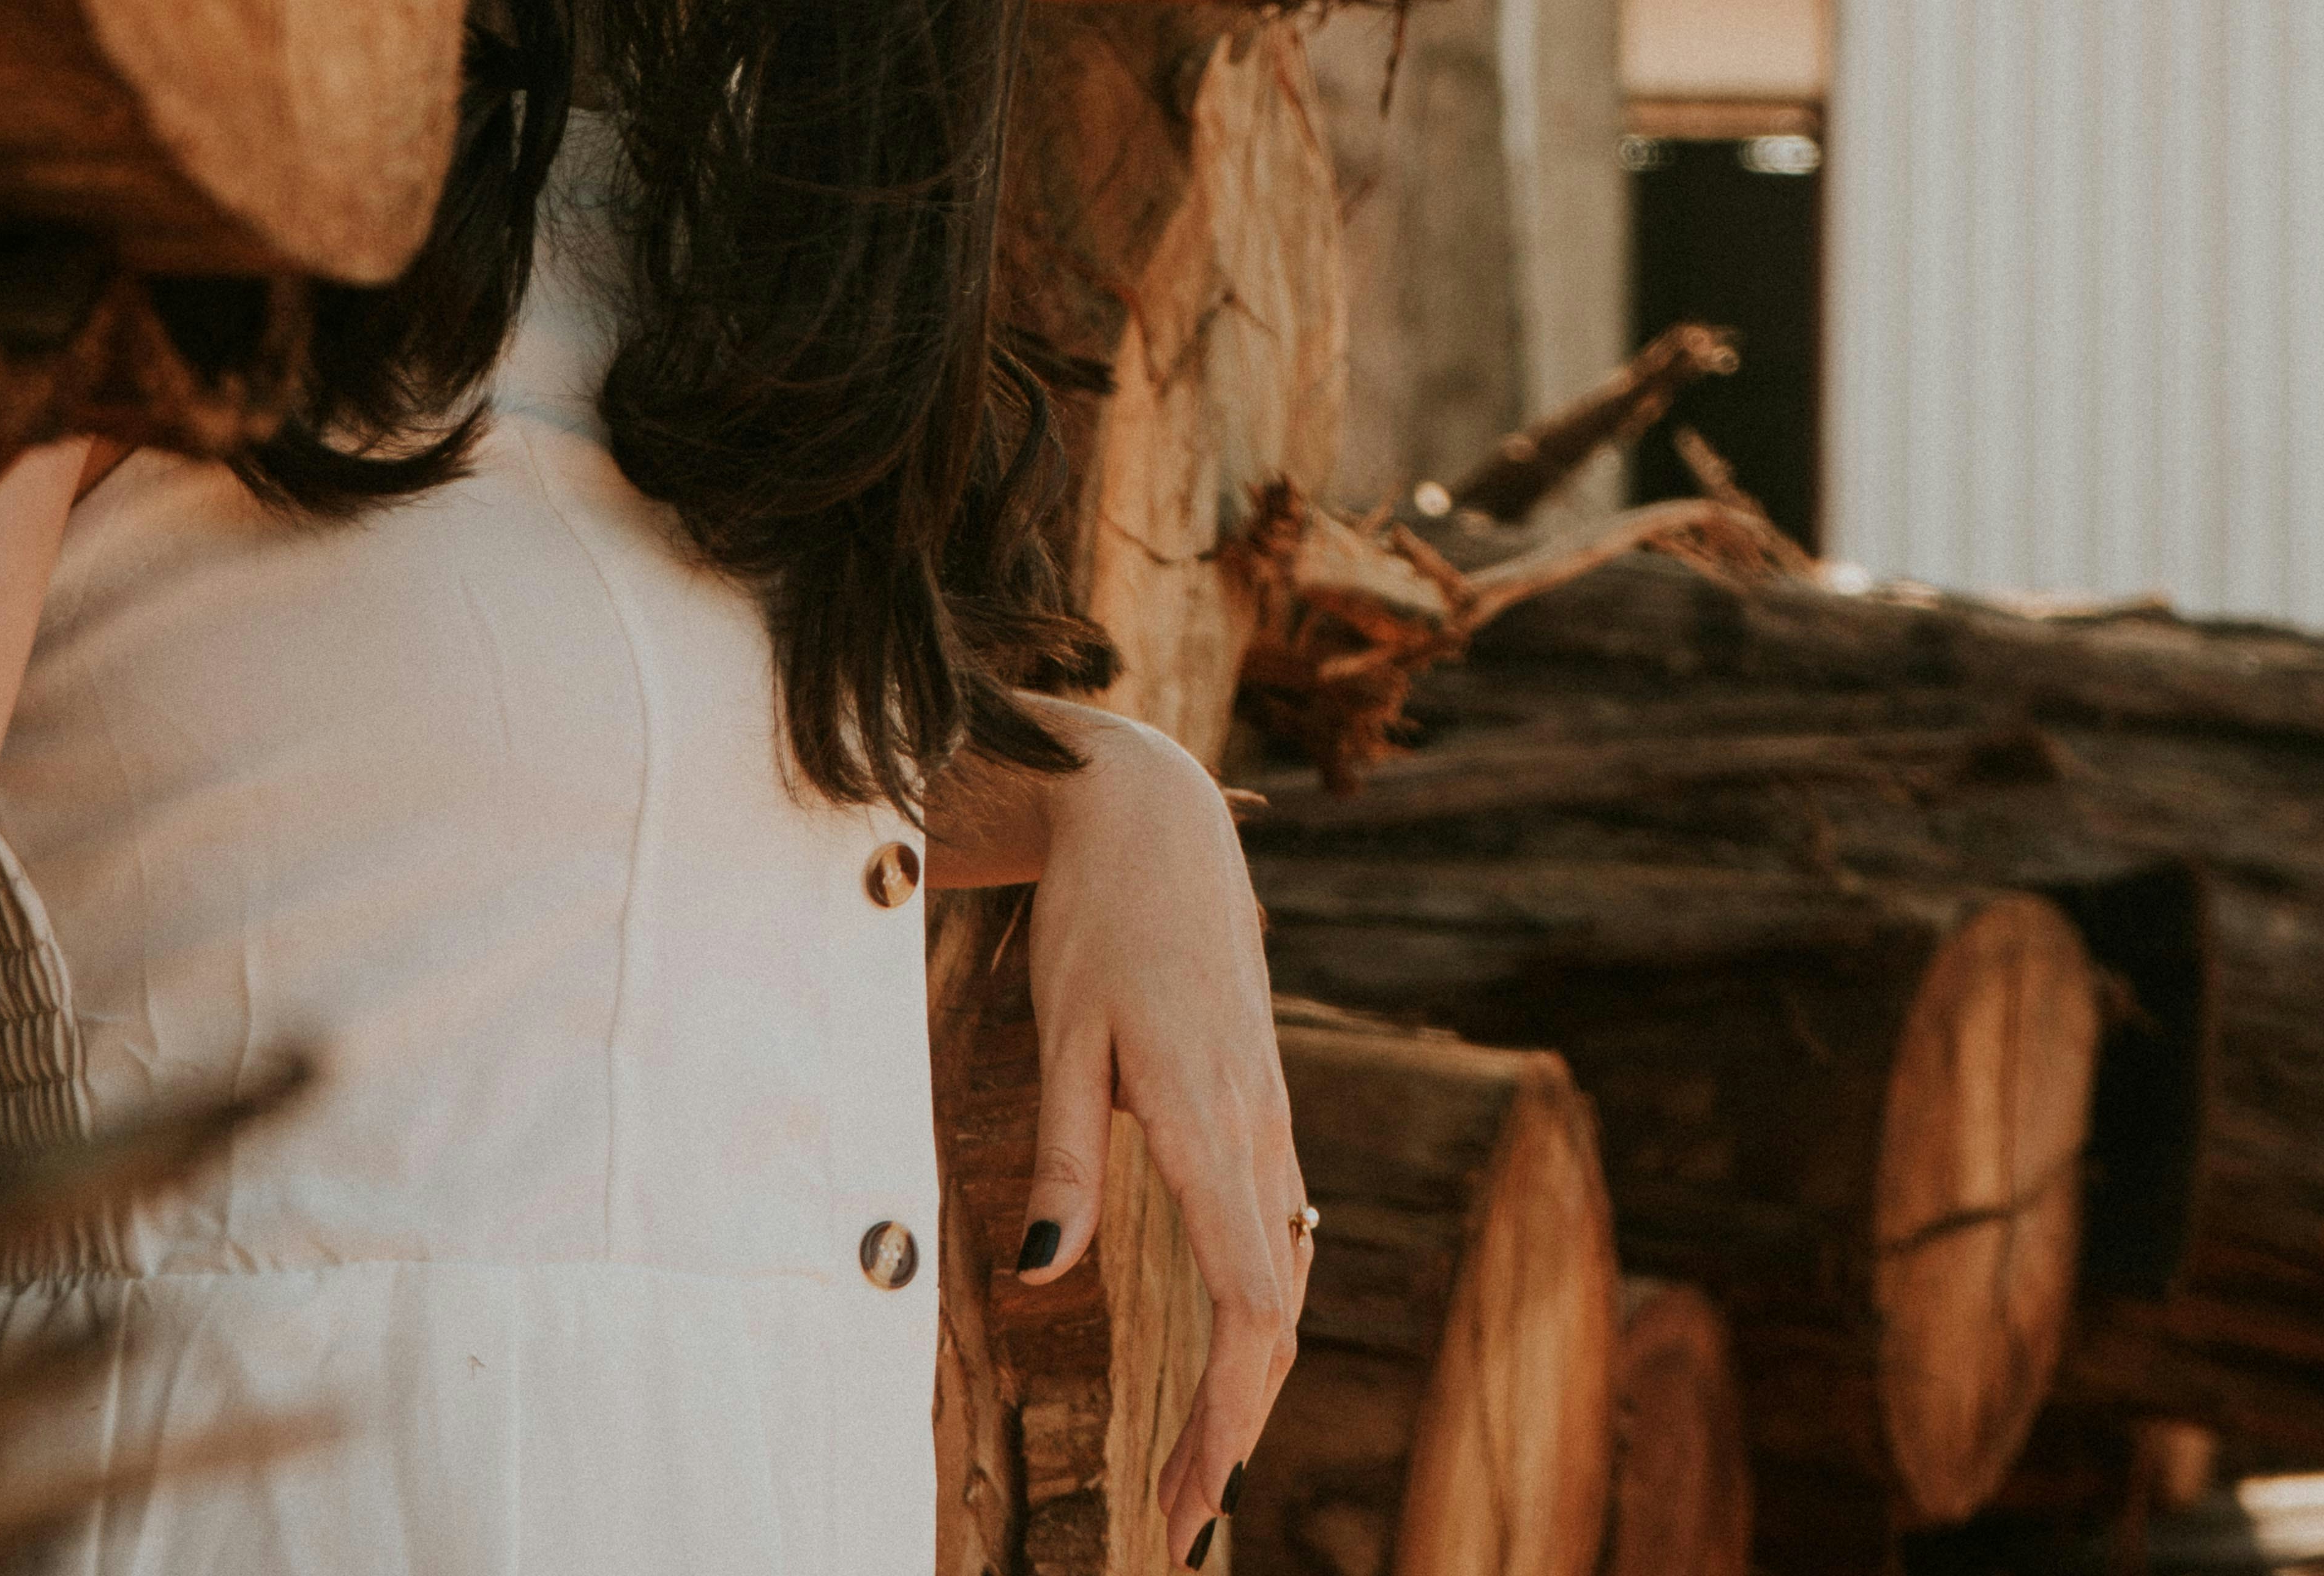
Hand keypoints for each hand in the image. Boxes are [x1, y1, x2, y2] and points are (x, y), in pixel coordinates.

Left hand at [996, 706, 1309, 1566]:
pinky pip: (1277, 1225)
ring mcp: (1268, 1110)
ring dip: (1248, 1376)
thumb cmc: (1101, 916)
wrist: (1157, 818)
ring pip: (1283, 1271)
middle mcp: (1257, 1125)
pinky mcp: (1258, 1096)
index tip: (1194, 1500)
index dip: (1229, 1414)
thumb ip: (1062, 1155)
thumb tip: (1040, 1276)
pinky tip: (1230, 1351)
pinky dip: (1259, 1308)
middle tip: (1177, 1520)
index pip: (1250, 1304)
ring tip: (1197, 1464)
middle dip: (1234, 1427)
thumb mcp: (1063, 1030)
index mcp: (1209, 1120)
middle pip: (1274, 1310)